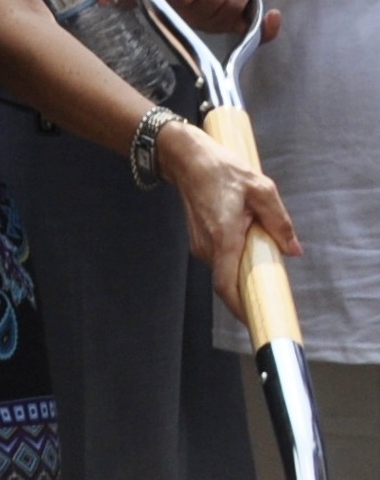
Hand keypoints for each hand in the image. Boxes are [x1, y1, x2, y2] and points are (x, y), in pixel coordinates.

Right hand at [161, 122, 298, 309]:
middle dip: (251, 282)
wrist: (187, 159)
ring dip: (244, 264)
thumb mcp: (261, 189)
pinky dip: (235, 255)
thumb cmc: (222, 170)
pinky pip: (221, 257)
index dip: (239, 307)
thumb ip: (279, 222)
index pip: (226, 284)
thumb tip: (294, 250)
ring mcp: (200, 244)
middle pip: (229, 279)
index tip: (256, 319)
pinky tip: (244, 234)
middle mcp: (207, 246)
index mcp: (224, 236)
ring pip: (226, 267)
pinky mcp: (199, 241)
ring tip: (256, 240)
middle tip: (272, 276)